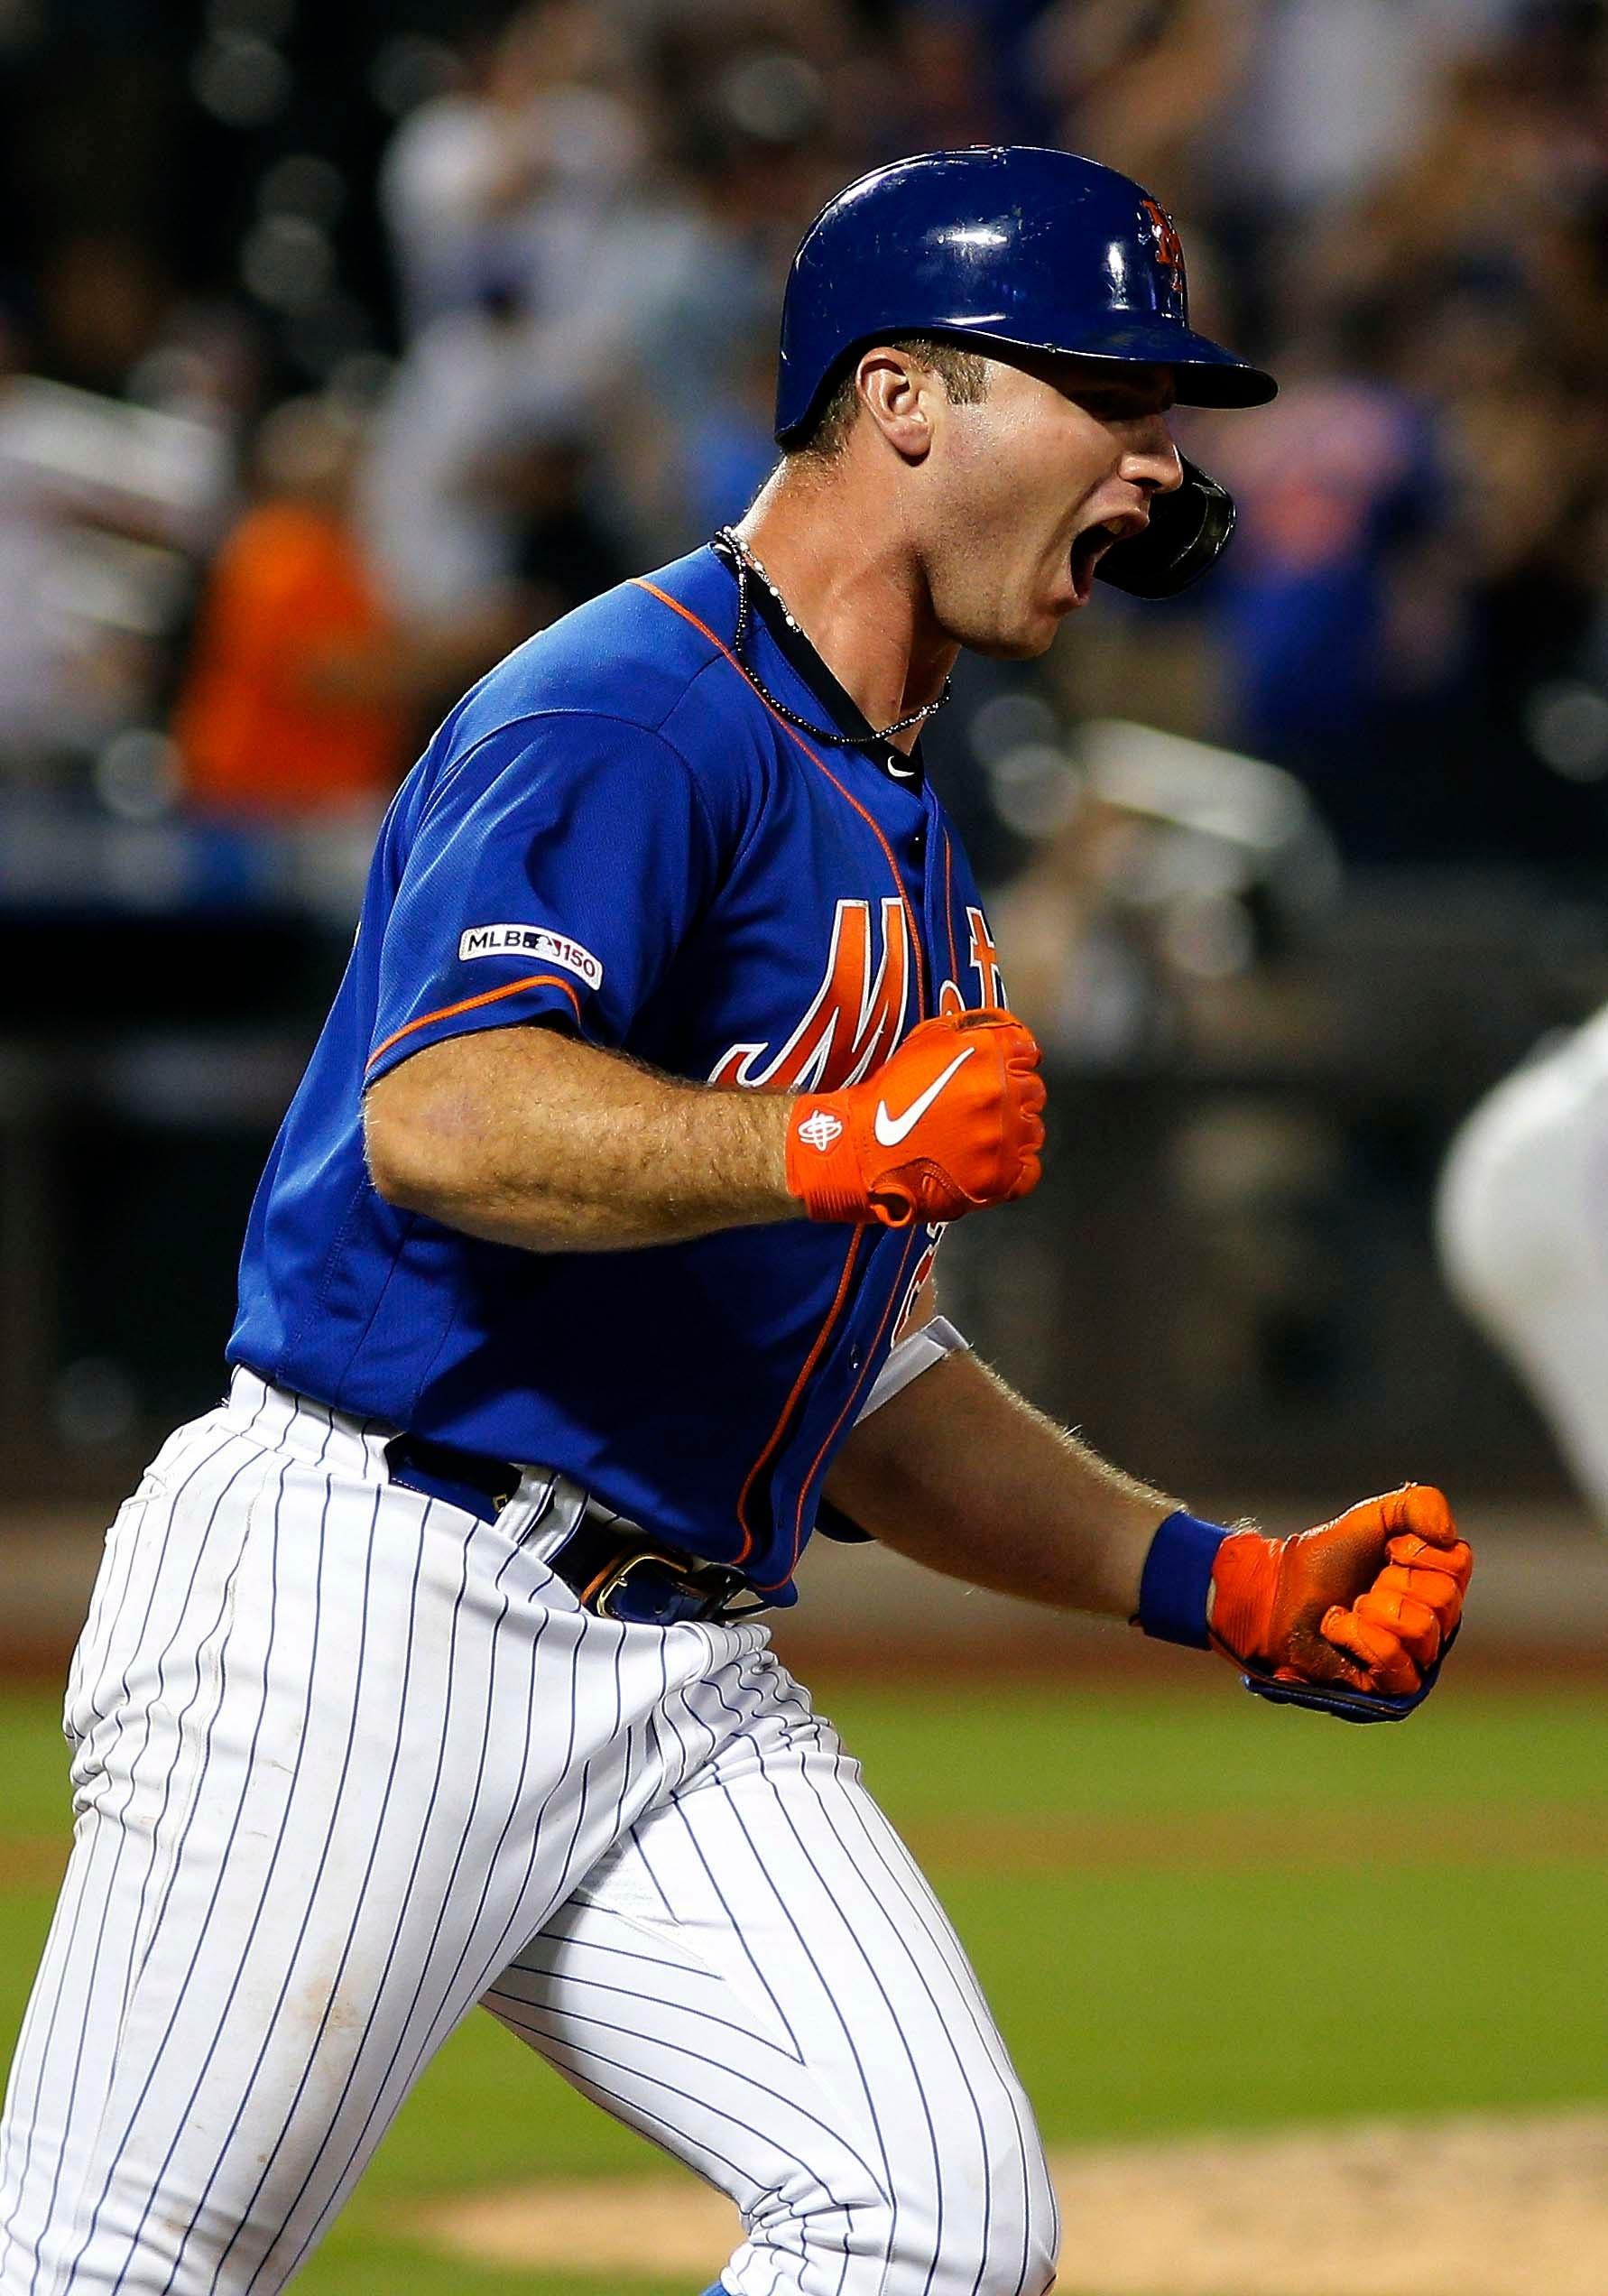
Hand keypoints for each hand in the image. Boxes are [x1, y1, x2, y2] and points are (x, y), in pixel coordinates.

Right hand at [784, 1010, 1045, 1227]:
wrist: (861, 1149)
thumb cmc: (890, 1093)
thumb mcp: (927, 1038)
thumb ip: (974, 1028)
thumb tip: (1009, 1033)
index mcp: (988, 1053)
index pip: (1028, 1051)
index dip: (1011, 1062)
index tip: (997, 1073)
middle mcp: (1001, 1092)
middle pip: (1033, 1091)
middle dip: (1010, 1096)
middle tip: (976, 1109)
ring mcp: (1002, 1138)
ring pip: (1033, 1130)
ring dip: (1012, 1132)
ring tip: (975, 1137)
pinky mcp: (999, 1178)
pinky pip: (1029, 1171)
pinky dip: (1014, 1168)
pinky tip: (987, 1162)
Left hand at [1208, 1485, 1471, 1705]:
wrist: (1280, 1589)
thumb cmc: (1327, 1558)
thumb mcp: (1373, 1516)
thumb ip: (1419, 1505)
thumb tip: (1448, 1535)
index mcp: (1440, 1583)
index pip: (1458, 1565)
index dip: (1417, 1552)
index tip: (1388, 1549)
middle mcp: (1437, 1623)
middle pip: (1443, 1600)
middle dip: (1393, 1581)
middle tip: (1366, 1583)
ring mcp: (1415, 1658)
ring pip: (1422, 1631)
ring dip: (1374, 1609)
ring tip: (1352, 1606)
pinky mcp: (1389, 1687)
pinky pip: (1396, 1663)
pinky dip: (1359, 1636)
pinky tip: (1338, 1626)